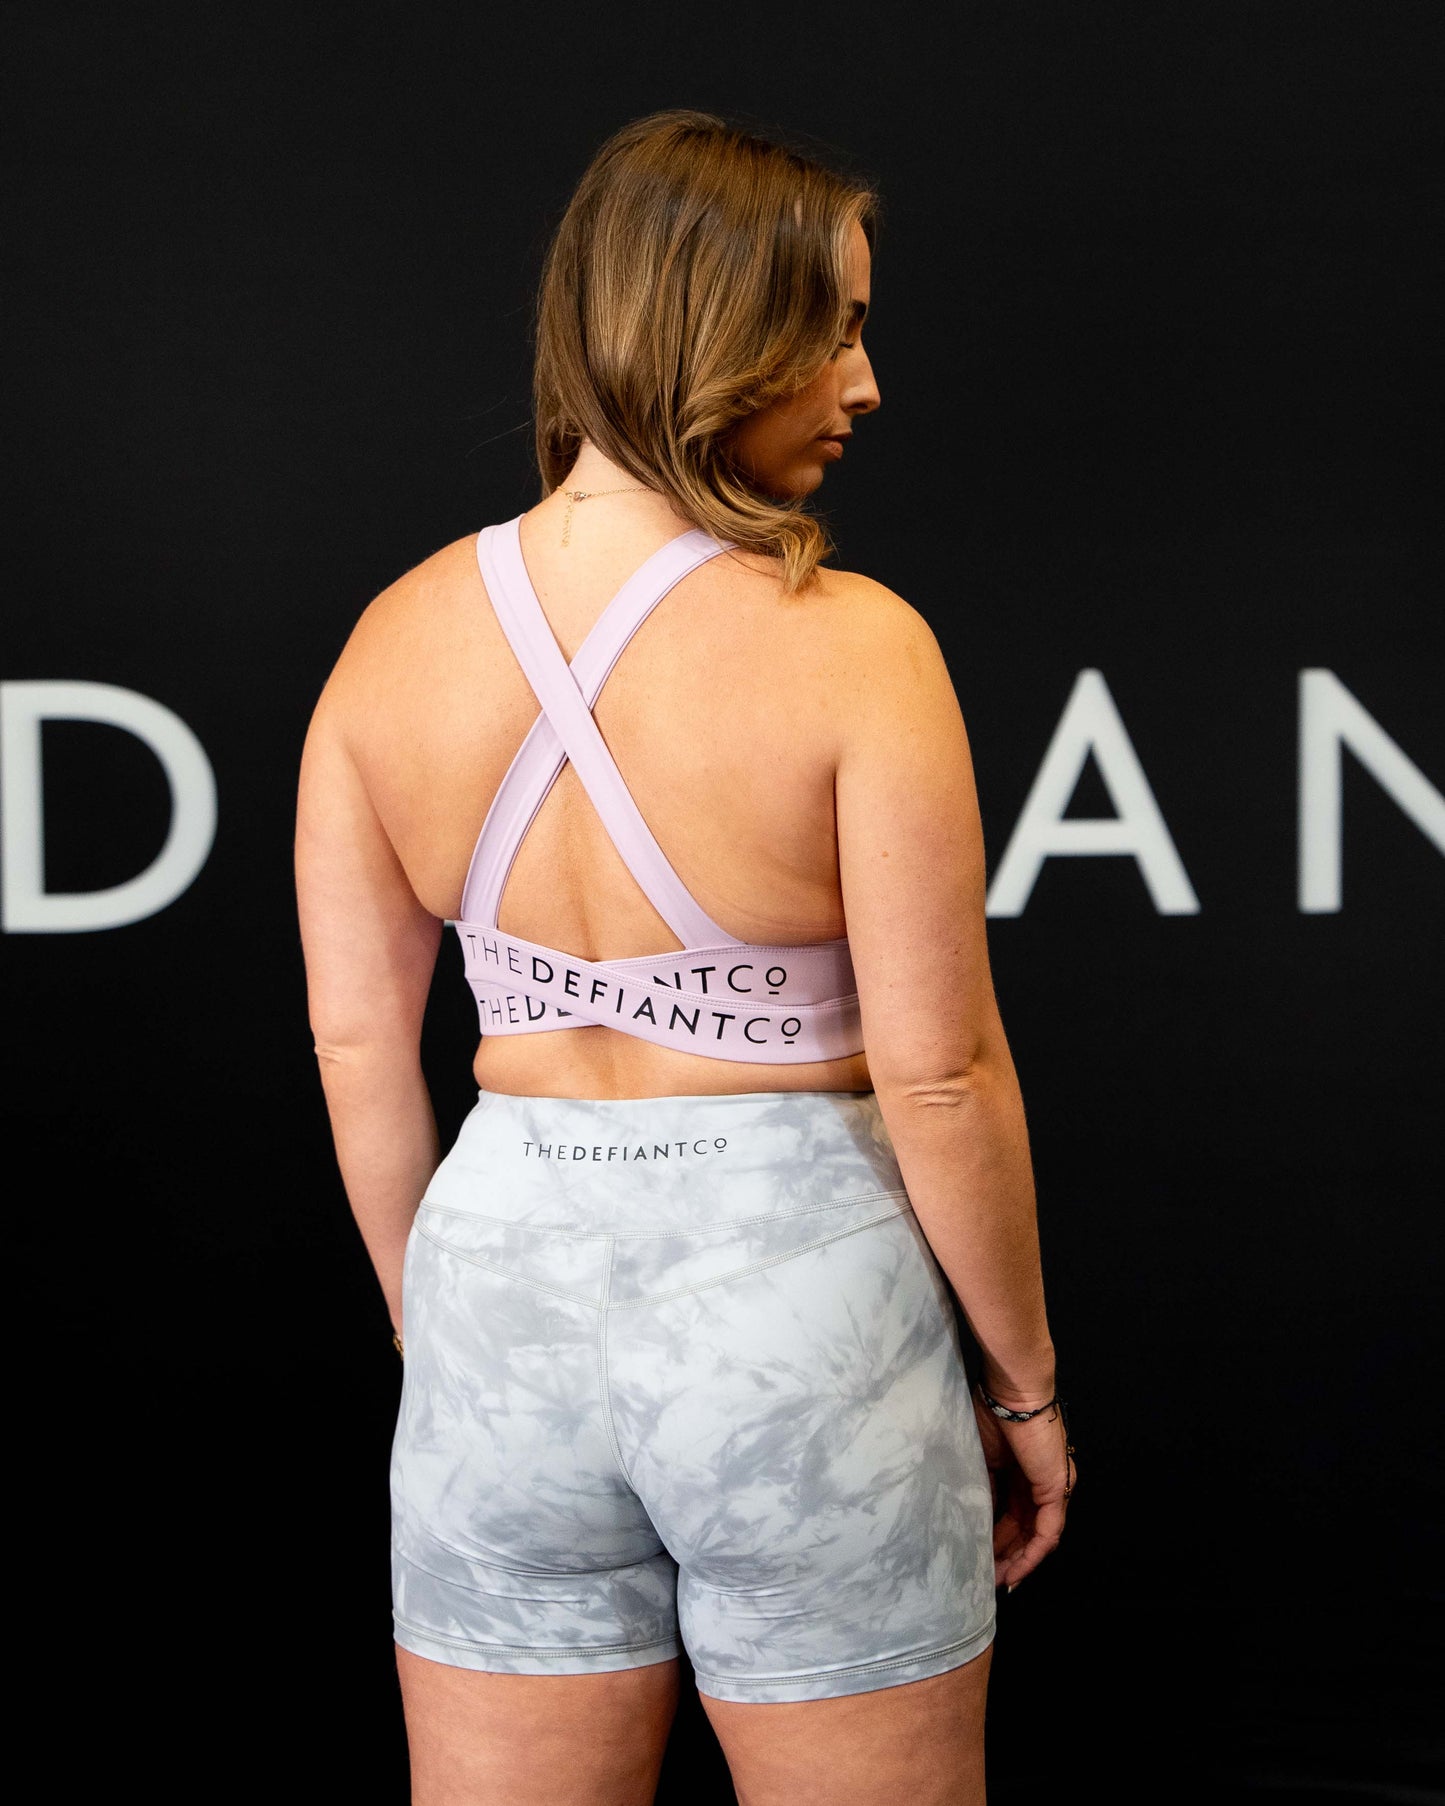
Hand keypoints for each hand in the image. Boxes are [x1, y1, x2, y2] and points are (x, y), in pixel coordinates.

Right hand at [972, 1390, 1074, 1589]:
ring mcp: (1052, 1488)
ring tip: (994, 1581)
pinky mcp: (1057, 1491)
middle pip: (1024, 1529)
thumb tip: (963, 1514)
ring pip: (1037, 1537)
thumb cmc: (991, 1411)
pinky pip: (1047, 1533)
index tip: (975, 1555)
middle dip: (1004, 1555)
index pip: (1010, 1513)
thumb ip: (978, 1485)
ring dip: (1017, 1561)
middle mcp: (1040, 1483)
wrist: (1012, 1392)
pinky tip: (1014, 1572)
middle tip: (983, 1576)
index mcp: (1021, 1471)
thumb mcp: (978, 1457)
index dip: (994, 1537)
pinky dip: (1031, 1555)